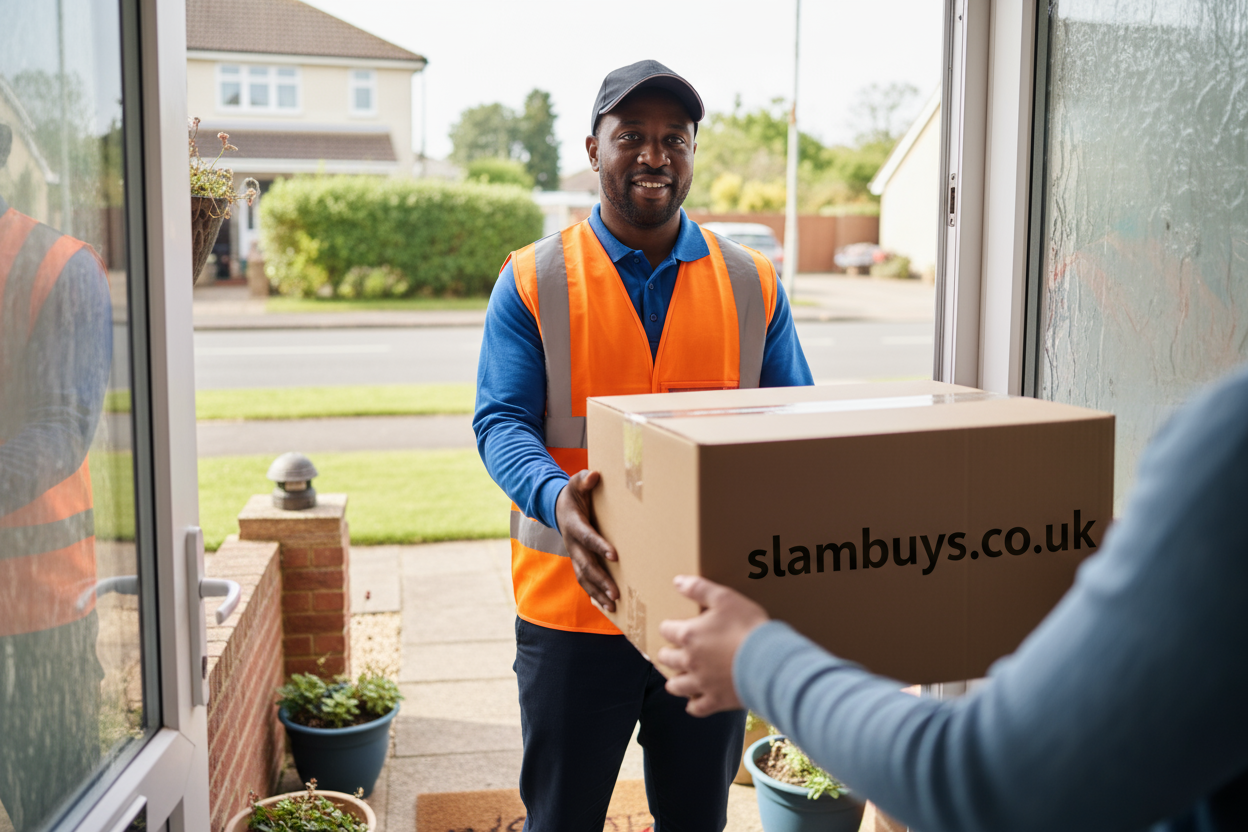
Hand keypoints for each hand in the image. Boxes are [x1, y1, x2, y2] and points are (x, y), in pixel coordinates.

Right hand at [555, 470, 619, 612]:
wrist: (557, 507)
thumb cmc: (573, 493)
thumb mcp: (576, 482)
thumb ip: (584, 479)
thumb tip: (595, 474)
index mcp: (574, 525)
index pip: (587, 537)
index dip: (600, 546)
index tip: (615, 556)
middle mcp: (572, 544)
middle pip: (585, 565)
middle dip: (600, 580)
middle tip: (616, 593)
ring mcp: (574, 555)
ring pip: (584, 578)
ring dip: (598, 593)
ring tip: (614, 606)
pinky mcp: (578, 562)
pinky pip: (584, 582)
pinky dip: (594, 595)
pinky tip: (607, 608)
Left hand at [658, 576, 769, 715]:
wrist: (768, 662)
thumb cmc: (747, 627)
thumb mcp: (725, 598)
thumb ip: (699, 588)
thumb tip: (677, 581)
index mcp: (688, 635)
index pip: (666, 630)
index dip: (669, 627)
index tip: (673, 626)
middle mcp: (689, 661)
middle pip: (667, 659)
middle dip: (667, 654)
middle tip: (672, 651)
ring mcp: (701, 683)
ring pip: (676, 686)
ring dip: (675, 680)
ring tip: (679, 676)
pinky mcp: (715, 701)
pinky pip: (696, 708)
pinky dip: (693, 705)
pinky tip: (696, 700)